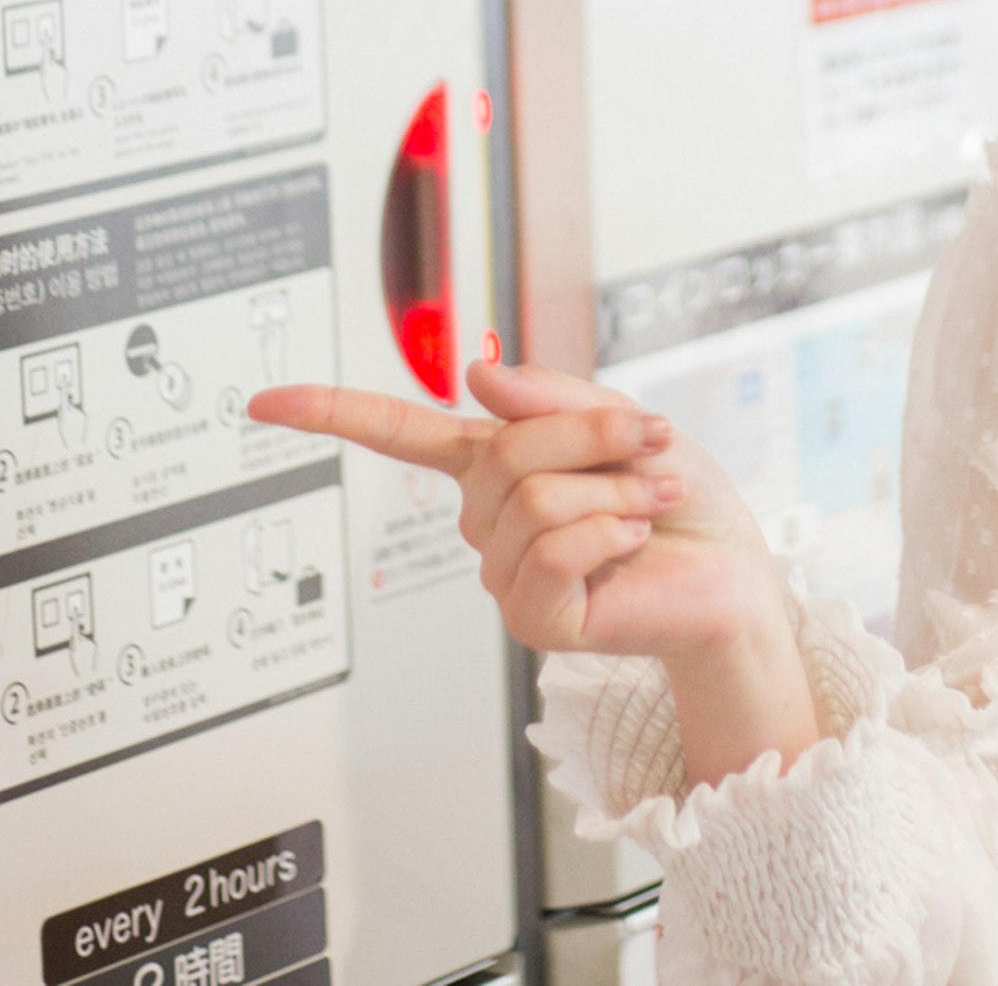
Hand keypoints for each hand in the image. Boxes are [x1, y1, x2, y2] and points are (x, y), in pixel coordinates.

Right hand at [252, 356, 821, 778]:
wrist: (736, 578)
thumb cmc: (681, 501)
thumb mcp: (621, 420)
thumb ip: (548, 397)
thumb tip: (471, 378)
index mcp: (497, 467)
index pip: (398, 435)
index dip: (330, 413)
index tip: (261, 400)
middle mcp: (489, 523)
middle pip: (503, 449)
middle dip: (591, 434)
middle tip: (651, 443)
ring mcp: (505, 575)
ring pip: (530, 496)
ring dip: (612, 484)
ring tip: (651, 501)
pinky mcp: (535, 619)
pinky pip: (552, 548)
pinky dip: (610, 530)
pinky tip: (634, 543)